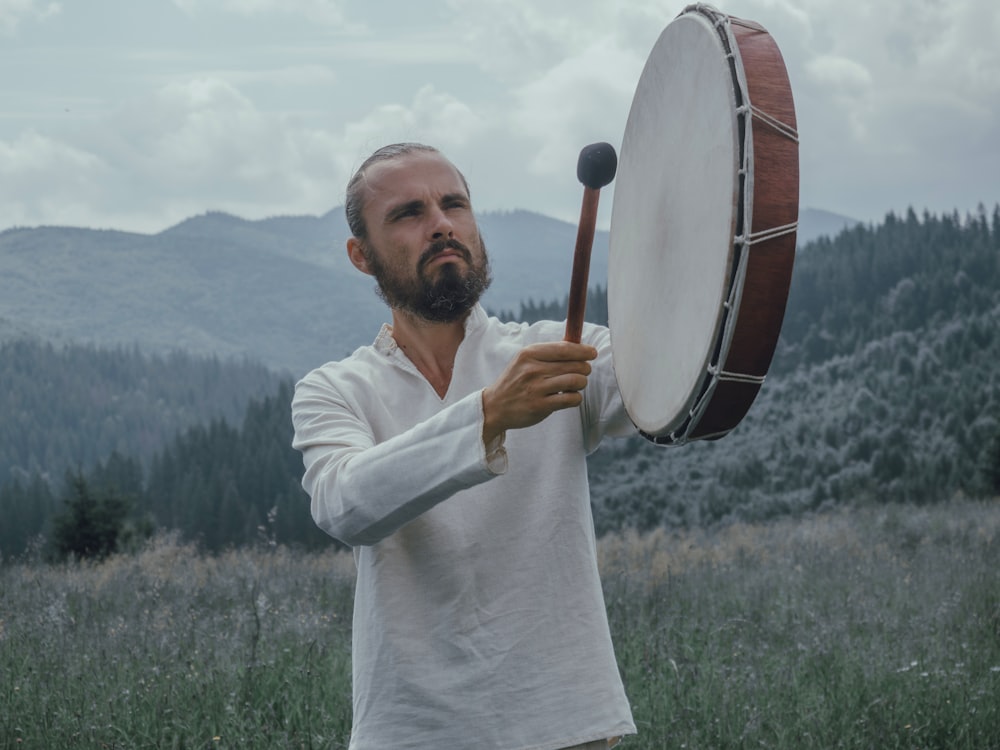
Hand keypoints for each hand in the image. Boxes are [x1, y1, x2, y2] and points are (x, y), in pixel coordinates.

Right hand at [481, 341, 597, 443]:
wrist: (495, 406)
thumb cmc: (516, 380)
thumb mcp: (525, 360)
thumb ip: (549, 352)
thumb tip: (577, 343)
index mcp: (529, 353)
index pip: (564, 348)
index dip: (583, 350)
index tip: (592, 353)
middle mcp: (532, 369)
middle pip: (575, 364)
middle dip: (584, 368)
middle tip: (582, 372)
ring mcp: (536, 388)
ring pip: (576, 381)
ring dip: (581, 383)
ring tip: (575, 384)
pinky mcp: (540, 406)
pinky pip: (571, 399)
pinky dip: (576, 398)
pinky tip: (569, 397)